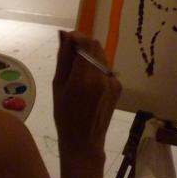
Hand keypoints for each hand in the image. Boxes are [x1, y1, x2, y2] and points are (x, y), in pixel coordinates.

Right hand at [53, 31, 120, 161]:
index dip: (77, 36)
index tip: (67, 39)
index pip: (86, 43)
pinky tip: (87, 80)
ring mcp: (113, 82)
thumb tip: (64, 35)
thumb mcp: (58, 86)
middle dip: (83, 44)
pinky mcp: (118, 87)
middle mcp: (102, 77)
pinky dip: (96, 66)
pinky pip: (106, 68)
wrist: (84, 141)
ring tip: (77, 67)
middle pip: (96, 46)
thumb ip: (63, 58)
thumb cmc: (64, 115)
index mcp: (84, 78)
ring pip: (102, 56)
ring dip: (90, 54)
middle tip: (70, 52)